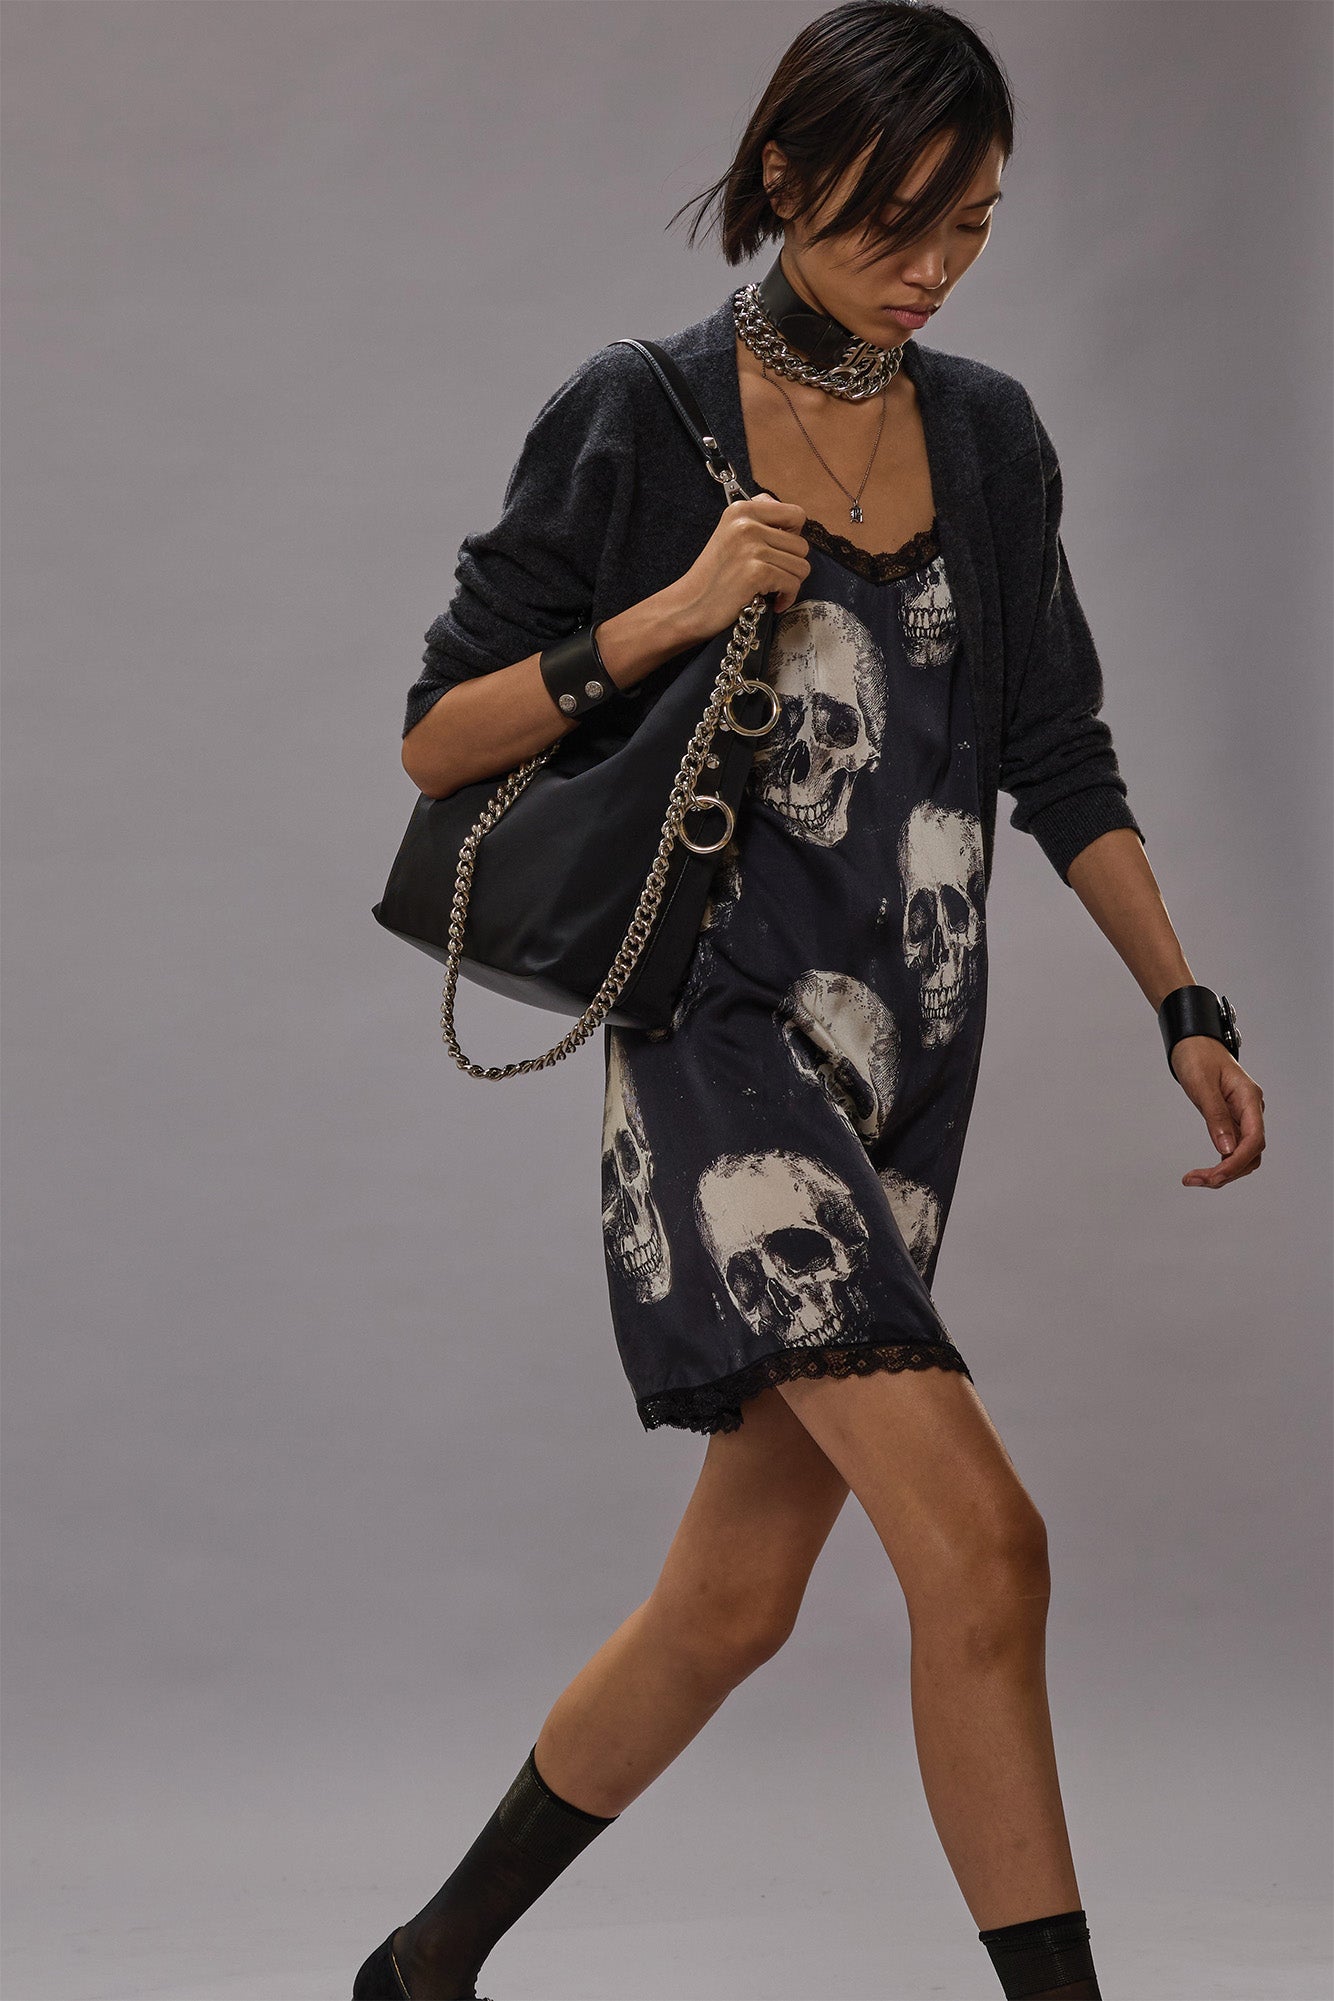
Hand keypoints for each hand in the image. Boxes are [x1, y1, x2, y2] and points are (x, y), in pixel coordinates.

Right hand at [669, 493, 810, 638]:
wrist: (689, 606)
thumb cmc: (712, 577)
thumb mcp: (730, 535)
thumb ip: (759, 521)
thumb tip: (794, 519)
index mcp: (741, 510)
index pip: (795, 513)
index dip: (794, 536)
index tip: (780, 551)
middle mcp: (746, 524)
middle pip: (802, 544)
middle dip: (792, 566)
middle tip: (774, 577)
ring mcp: (752, 548)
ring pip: (801, 565)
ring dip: (790, 583)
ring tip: (772, 590)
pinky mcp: (757, 572)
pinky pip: (793, 583)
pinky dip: (787, 597)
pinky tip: (774, 602)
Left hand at [1169, 1036, 1265, 1187]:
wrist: (1194, 1043)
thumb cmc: (1197, 1057)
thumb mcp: (1202, 1085)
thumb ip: (1216, 1116)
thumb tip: (1227, 1149)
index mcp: (1248, 1098)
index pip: (1254, 1139)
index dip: (1237, 1161)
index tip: (1215, 1175)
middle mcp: (1250, 1110)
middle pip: (1251, 1153)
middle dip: (1228, 1171)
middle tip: (1196, 1180)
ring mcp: (1242, 1117)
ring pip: (1243, 1155)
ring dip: (1224, 1171)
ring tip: (1194, 1179)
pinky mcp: (1231, 1121)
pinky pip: (1232, 1149)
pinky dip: (1220, 1163)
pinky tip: (1203, 1172)